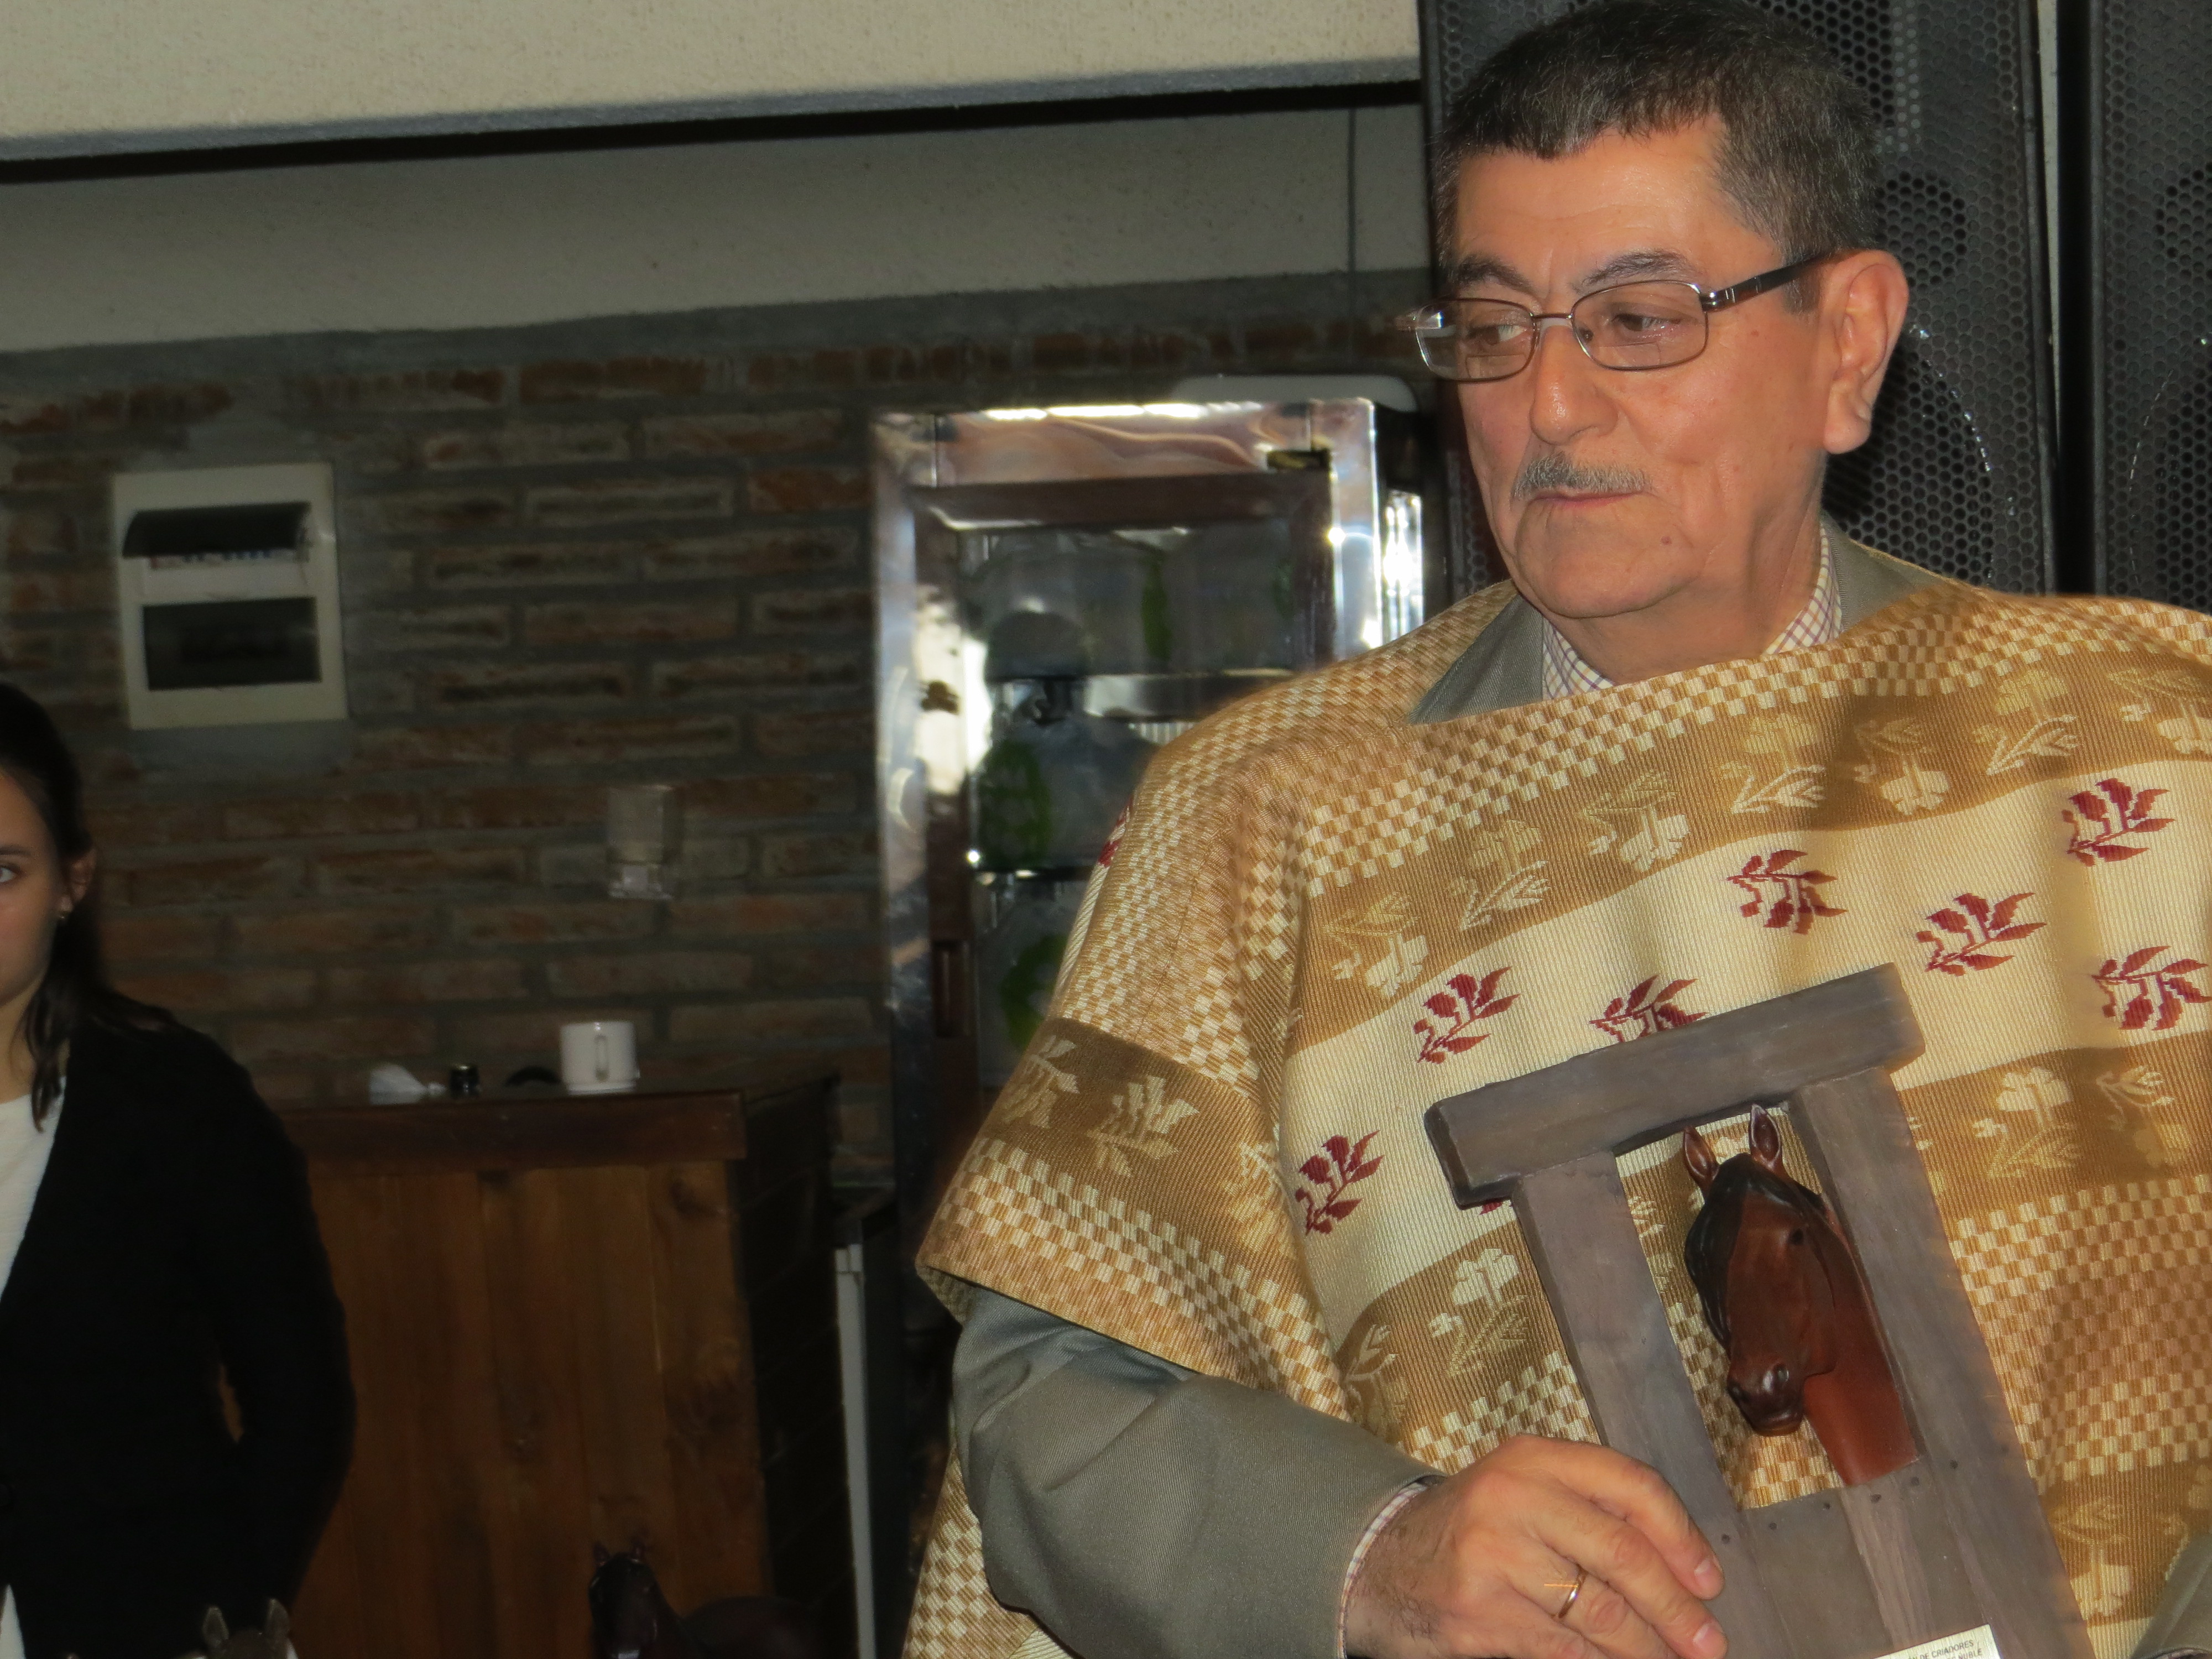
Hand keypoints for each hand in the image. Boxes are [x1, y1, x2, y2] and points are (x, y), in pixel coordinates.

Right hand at [1343, 1435, 1724, 1658]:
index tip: (1710, 1581)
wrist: (1379, 1565)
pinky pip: (1566, 1648)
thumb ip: (1589, 1513)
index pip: (1630, 1485)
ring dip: (1648, 1648)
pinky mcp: (1481, 1612)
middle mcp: (1514, 1496)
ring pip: (1601, 1611)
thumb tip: (1684, 1573)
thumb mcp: (1523, 1495)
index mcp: (1533, 1458)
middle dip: (1676, 1608)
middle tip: (1708, 1643)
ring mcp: (1494, 1555)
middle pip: (1623, 1554)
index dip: (1681, 1536)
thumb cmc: (1473, 1533)